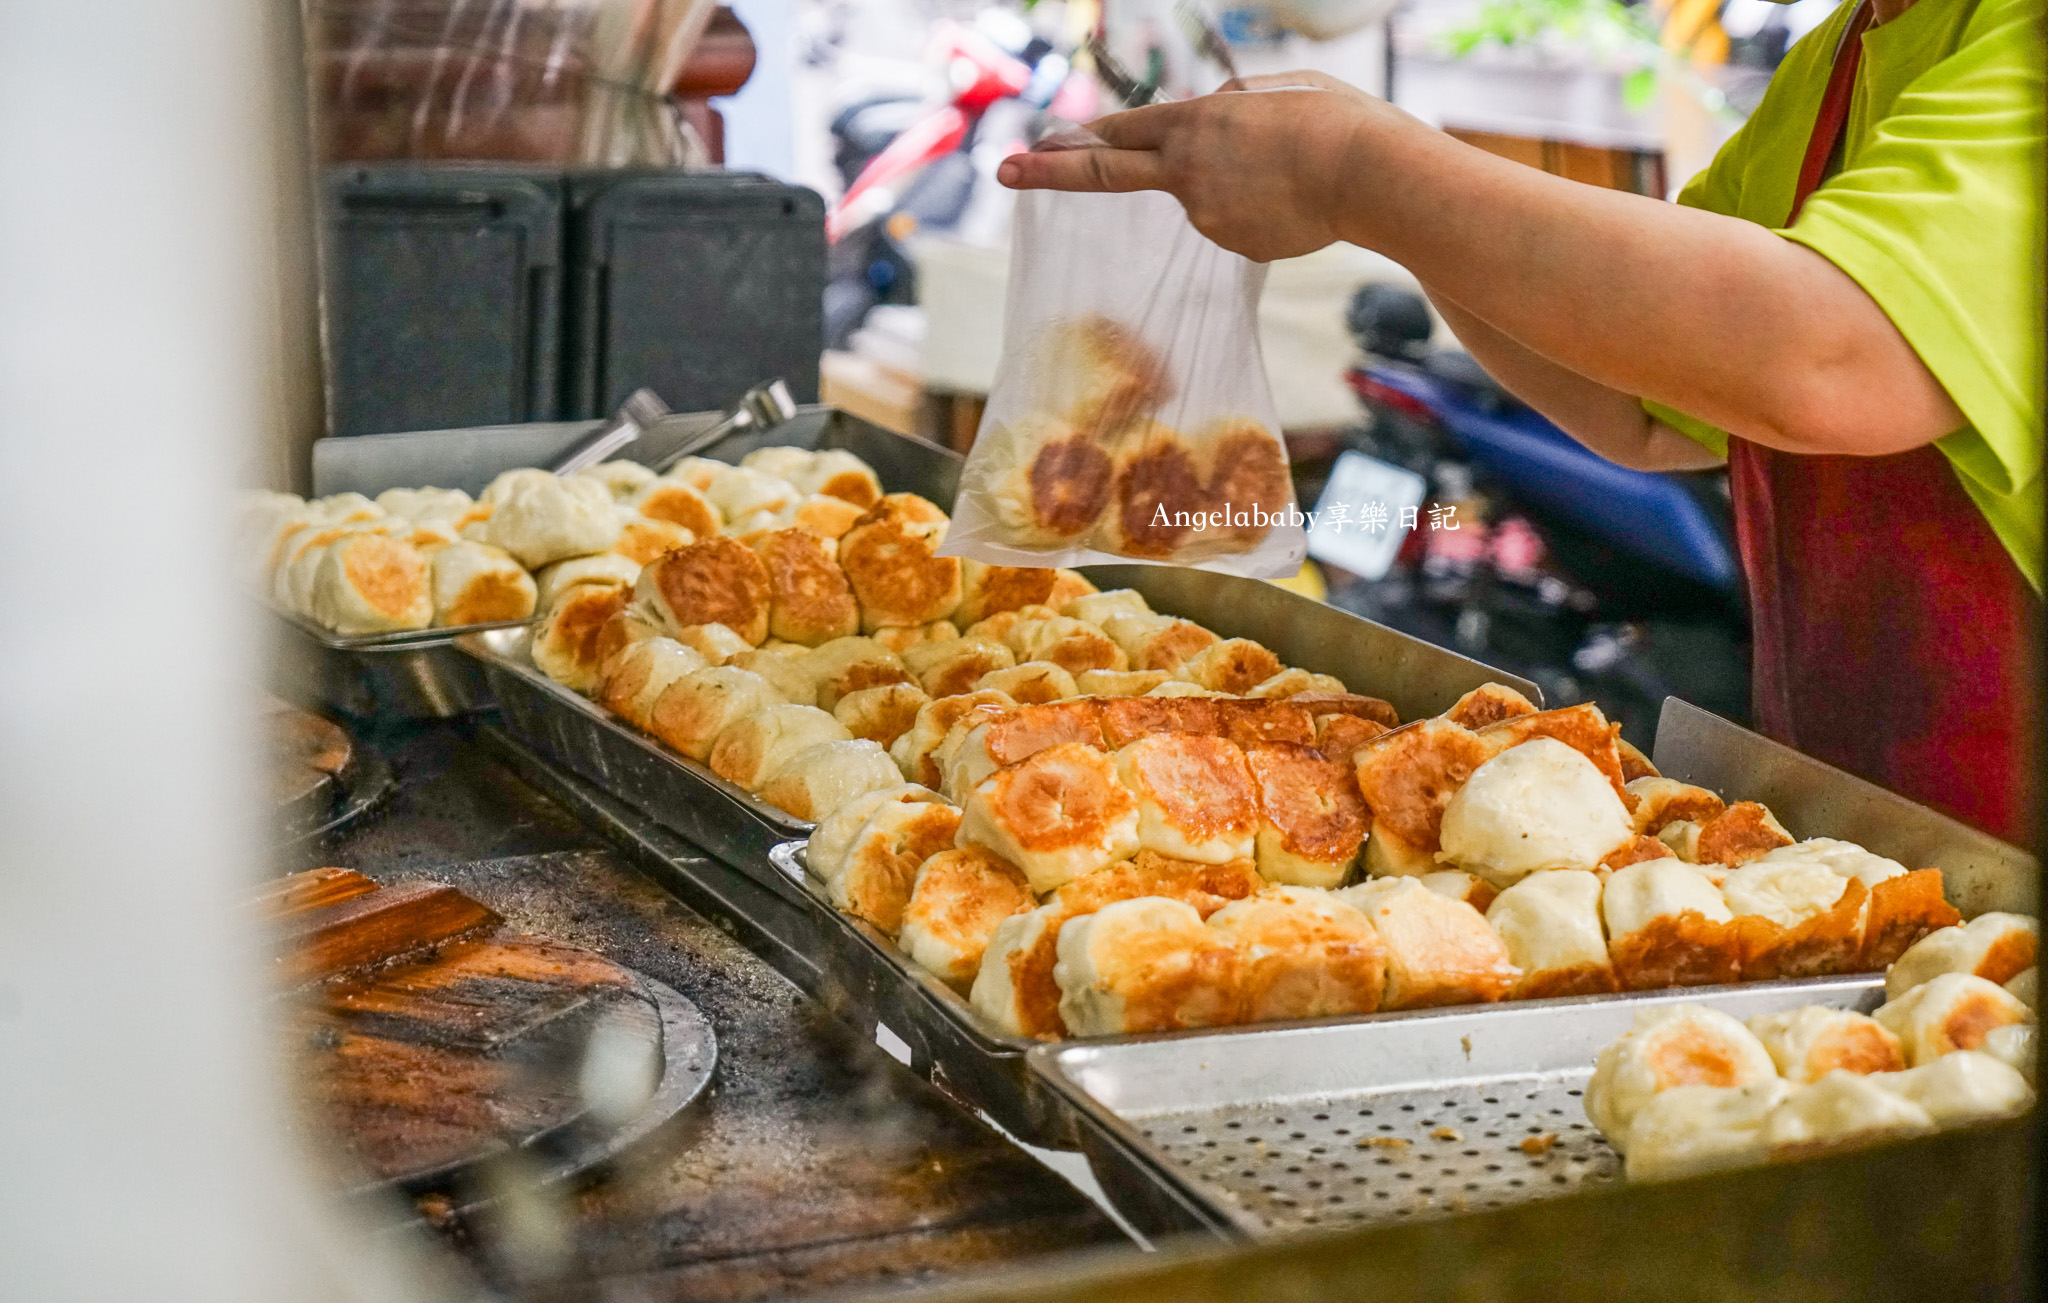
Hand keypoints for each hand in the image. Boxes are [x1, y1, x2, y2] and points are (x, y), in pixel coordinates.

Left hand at [997, 71, 1412, 261]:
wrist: (1366, 174)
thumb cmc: (1332, 120)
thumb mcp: (1275, 91)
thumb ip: (1231, 109)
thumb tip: (1212, 131)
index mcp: (1192, 123)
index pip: (1119, 131)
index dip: (1076, 137)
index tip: (1034, 145)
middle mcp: (1186, 171)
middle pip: (1106, 171)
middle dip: (1049, 173)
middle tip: (1004, 172)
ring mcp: (1207, 215)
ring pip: (1211, 196)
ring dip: (1241, 186)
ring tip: (1293, 171)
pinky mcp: (1235, 246)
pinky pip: (1242, 223)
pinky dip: (1265, 211)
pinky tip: (1298, 201)